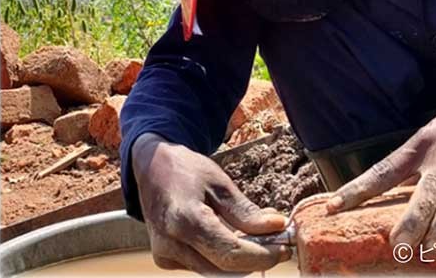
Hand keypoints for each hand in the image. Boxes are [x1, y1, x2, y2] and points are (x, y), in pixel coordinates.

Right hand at [132, 133, 290, 274]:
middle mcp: (171, 245)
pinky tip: (237, 238)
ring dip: (242, 259)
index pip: (231, 255)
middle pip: (224, 269)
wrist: (151, 169)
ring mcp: (166, 256)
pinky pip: (204, 266)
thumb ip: (246, 211)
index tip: (284, 247)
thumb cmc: (186, 170)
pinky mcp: (166, 260)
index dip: (263, 255)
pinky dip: (225, 258)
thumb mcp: (220, 183)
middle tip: (278, 240)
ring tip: (260, 236)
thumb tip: (277, 226)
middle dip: (256, 258)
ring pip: (215, 272)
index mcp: (185, 221)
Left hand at [326, 68, 435, 250]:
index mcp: (422, 146)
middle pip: (427, 188)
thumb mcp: (430, 136)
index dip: (358, 189)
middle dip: (413, 218)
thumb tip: (383, 202)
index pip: (385, 170)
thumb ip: (413, 168)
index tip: (333, 208)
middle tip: (400, 246)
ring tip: (434, 249)